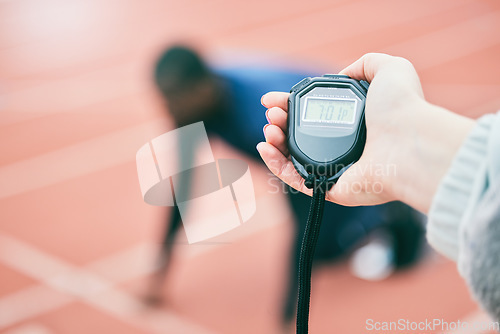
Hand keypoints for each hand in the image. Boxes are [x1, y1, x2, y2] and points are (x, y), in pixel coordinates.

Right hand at [257, 53, 473, 211]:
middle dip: (280, 122)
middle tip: (272, 115)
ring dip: (274, 142)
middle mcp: (343, 146)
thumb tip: (344, 73)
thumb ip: (365, 64)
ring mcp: (336, 169)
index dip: (290, 105)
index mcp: (353, 123)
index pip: (313, 114)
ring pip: (293, 158)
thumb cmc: (402, 108)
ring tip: (269, 130)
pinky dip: (275, 166)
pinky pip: (295, 179)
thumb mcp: (389, 69)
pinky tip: (265, 148)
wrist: (408, 143)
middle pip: (299, 135)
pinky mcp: (329, 188)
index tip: (273, 99)